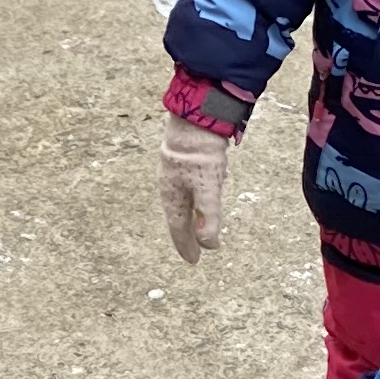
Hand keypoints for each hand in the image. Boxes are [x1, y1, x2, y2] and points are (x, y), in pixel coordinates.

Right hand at [158, 113, 231, 263]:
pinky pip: (188, 188)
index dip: (187, 246)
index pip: (178, 229)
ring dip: (190, 218)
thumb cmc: (199, 155)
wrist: (195, 117)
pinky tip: (203, 195)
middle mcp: (170, 187)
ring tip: (198, 228)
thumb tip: (209, 243)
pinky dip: (195, 200)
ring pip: (182, 203)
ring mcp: (175, 174)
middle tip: (195, 250)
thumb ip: (209, 217)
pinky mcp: (183, 162)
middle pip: (178, 218)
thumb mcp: (209, 189)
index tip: (193, 261)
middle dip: (187, 235)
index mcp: (172, 197)